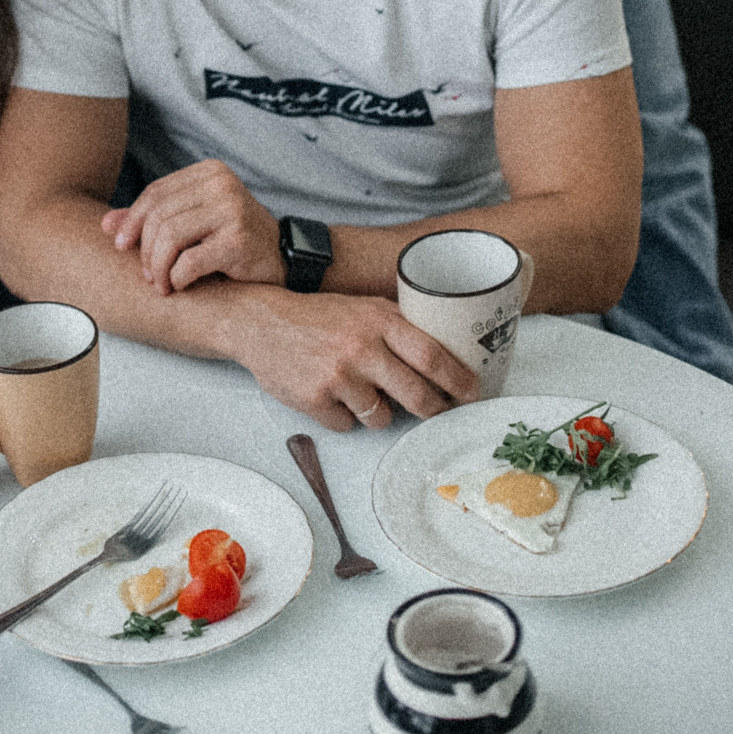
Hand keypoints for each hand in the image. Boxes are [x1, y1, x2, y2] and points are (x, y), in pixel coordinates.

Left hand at [103, 160, 282, 293]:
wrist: (283, 259)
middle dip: (145, 250)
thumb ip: (152, 220)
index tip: (120, 245)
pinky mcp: (238, 241)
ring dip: (158, 267)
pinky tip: (180, 286)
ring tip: (161, 284)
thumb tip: (105, 225)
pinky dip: (177, 278)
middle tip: (147, 275)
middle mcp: (221, 184)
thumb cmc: (232, 241)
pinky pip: (189, 262)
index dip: (132, 220)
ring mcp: (232, 210)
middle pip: (159, 215)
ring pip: (170, 237)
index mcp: (209, 172)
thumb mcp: (193, 223)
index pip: (155, 192)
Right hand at [237, 288, 480, 430]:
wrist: (259, 322)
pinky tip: (331, 394)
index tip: (473, 393)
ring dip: (378, 412)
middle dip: (434, 409)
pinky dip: (344, 416)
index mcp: (378, 320)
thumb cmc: (316, 316)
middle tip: (438, 411)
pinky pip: (348, 426)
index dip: (460, 380)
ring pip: (382, 418)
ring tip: (359, 390)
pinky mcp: (316, 400)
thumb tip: (444, 354)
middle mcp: (361, 348)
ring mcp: (338, 376)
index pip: (433, 356)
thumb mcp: (362, 307)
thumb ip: (397, 326)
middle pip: (418, 396)